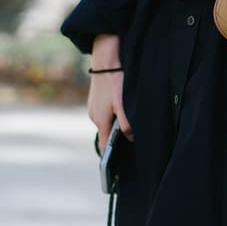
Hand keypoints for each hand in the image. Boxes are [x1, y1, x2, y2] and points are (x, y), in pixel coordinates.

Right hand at [88, 34, 132, 154]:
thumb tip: (131, 137)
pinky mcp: (96, 99)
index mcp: (99, 120)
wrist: (105, 57)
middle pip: (106, 135)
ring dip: (117, 126)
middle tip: (133, 145)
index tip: (116, 168)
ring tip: (132, 129)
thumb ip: (127, 123)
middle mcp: (94, 115)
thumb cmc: (115, 80)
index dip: (110, 158)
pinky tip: (125, 111)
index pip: (103, 146)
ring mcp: (94, 107)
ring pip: (107, 122)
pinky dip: (114, 116)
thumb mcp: (124, 103)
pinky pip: (106, 113)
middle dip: (117, 141)